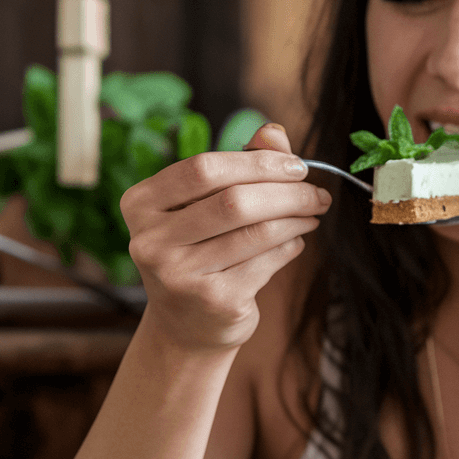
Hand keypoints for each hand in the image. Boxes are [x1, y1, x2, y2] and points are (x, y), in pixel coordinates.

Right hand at [121, 123, 329, 349]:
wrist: (186, 326)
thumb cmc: (199, 253)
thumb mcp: (205, 207)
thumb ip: (237, 166)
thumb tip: (274, 132)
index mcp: (140, 205)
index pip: (204, 169)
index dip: (257, 163)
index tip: (297, 166)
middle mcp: (151, 241)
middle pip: (233, 201)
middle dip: (287, 193)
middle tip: (317, 194)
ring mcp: (179, 275)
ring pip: (255, 233)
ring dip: (295, 220)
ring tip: (312, 215)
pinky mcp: (213, 301)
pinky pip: (265, 262)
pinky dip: (289, 247)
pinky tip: (295, 242)